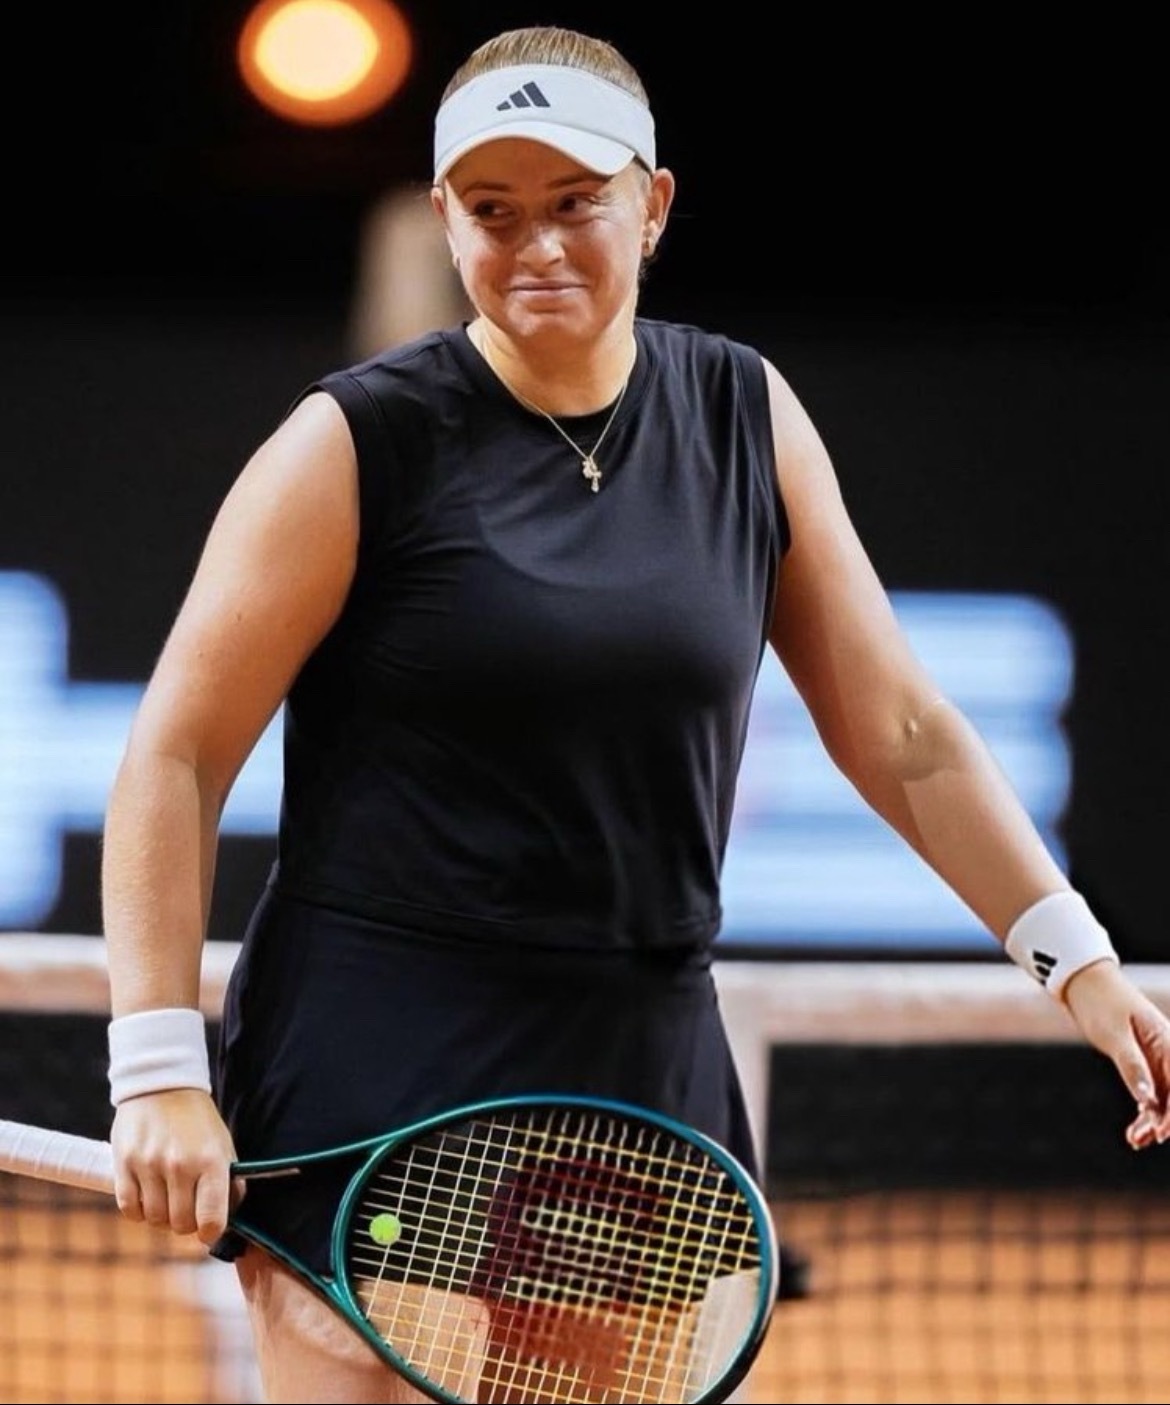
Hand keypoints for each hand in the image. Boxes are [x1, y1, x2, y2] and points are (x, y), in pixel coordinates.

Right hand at [110, 1088, 242, 1244]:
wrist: (161, 1084)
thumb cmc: (196, 1120)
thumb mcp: (222, 1143)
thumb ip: (227, 1181)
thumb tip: (228, 1219)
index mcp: (211, 1160)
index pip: (212, 1219)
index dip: (210, 1232)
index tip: (207, 1230)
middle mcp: (181, 1165)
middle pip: (180, 1224)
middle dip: (185, 1223)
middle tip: (186, 1207)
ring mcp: (150, 1165)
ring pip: (154, 1219)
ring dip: (161, 1216)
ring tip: (166, 1196)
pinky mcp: (124, 1163)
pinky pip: (129, 1209)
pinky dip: (138, 1210)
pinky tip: (147, 1194)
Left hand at [1062, 960, 1169, 1148]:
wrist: (1084, 984)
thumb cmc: (1101, 1003)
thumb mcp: (1114, 1035)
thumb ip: (1132, 1066)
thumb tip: (1147, 1100)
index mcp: (1169, 1042)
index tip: (1162, 1133)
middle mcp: (1169, 1054)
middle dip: (1165, 1120)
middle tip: (1143, 1138)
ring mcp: (1158, 1061)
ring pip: (1164, 1099)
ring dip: (1152, 1121)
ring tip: (1134, 1139)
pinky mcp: (1144, 1066)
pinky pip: (1151, 1095)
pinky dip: (1144, 1113)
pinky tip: (1133, 1134)